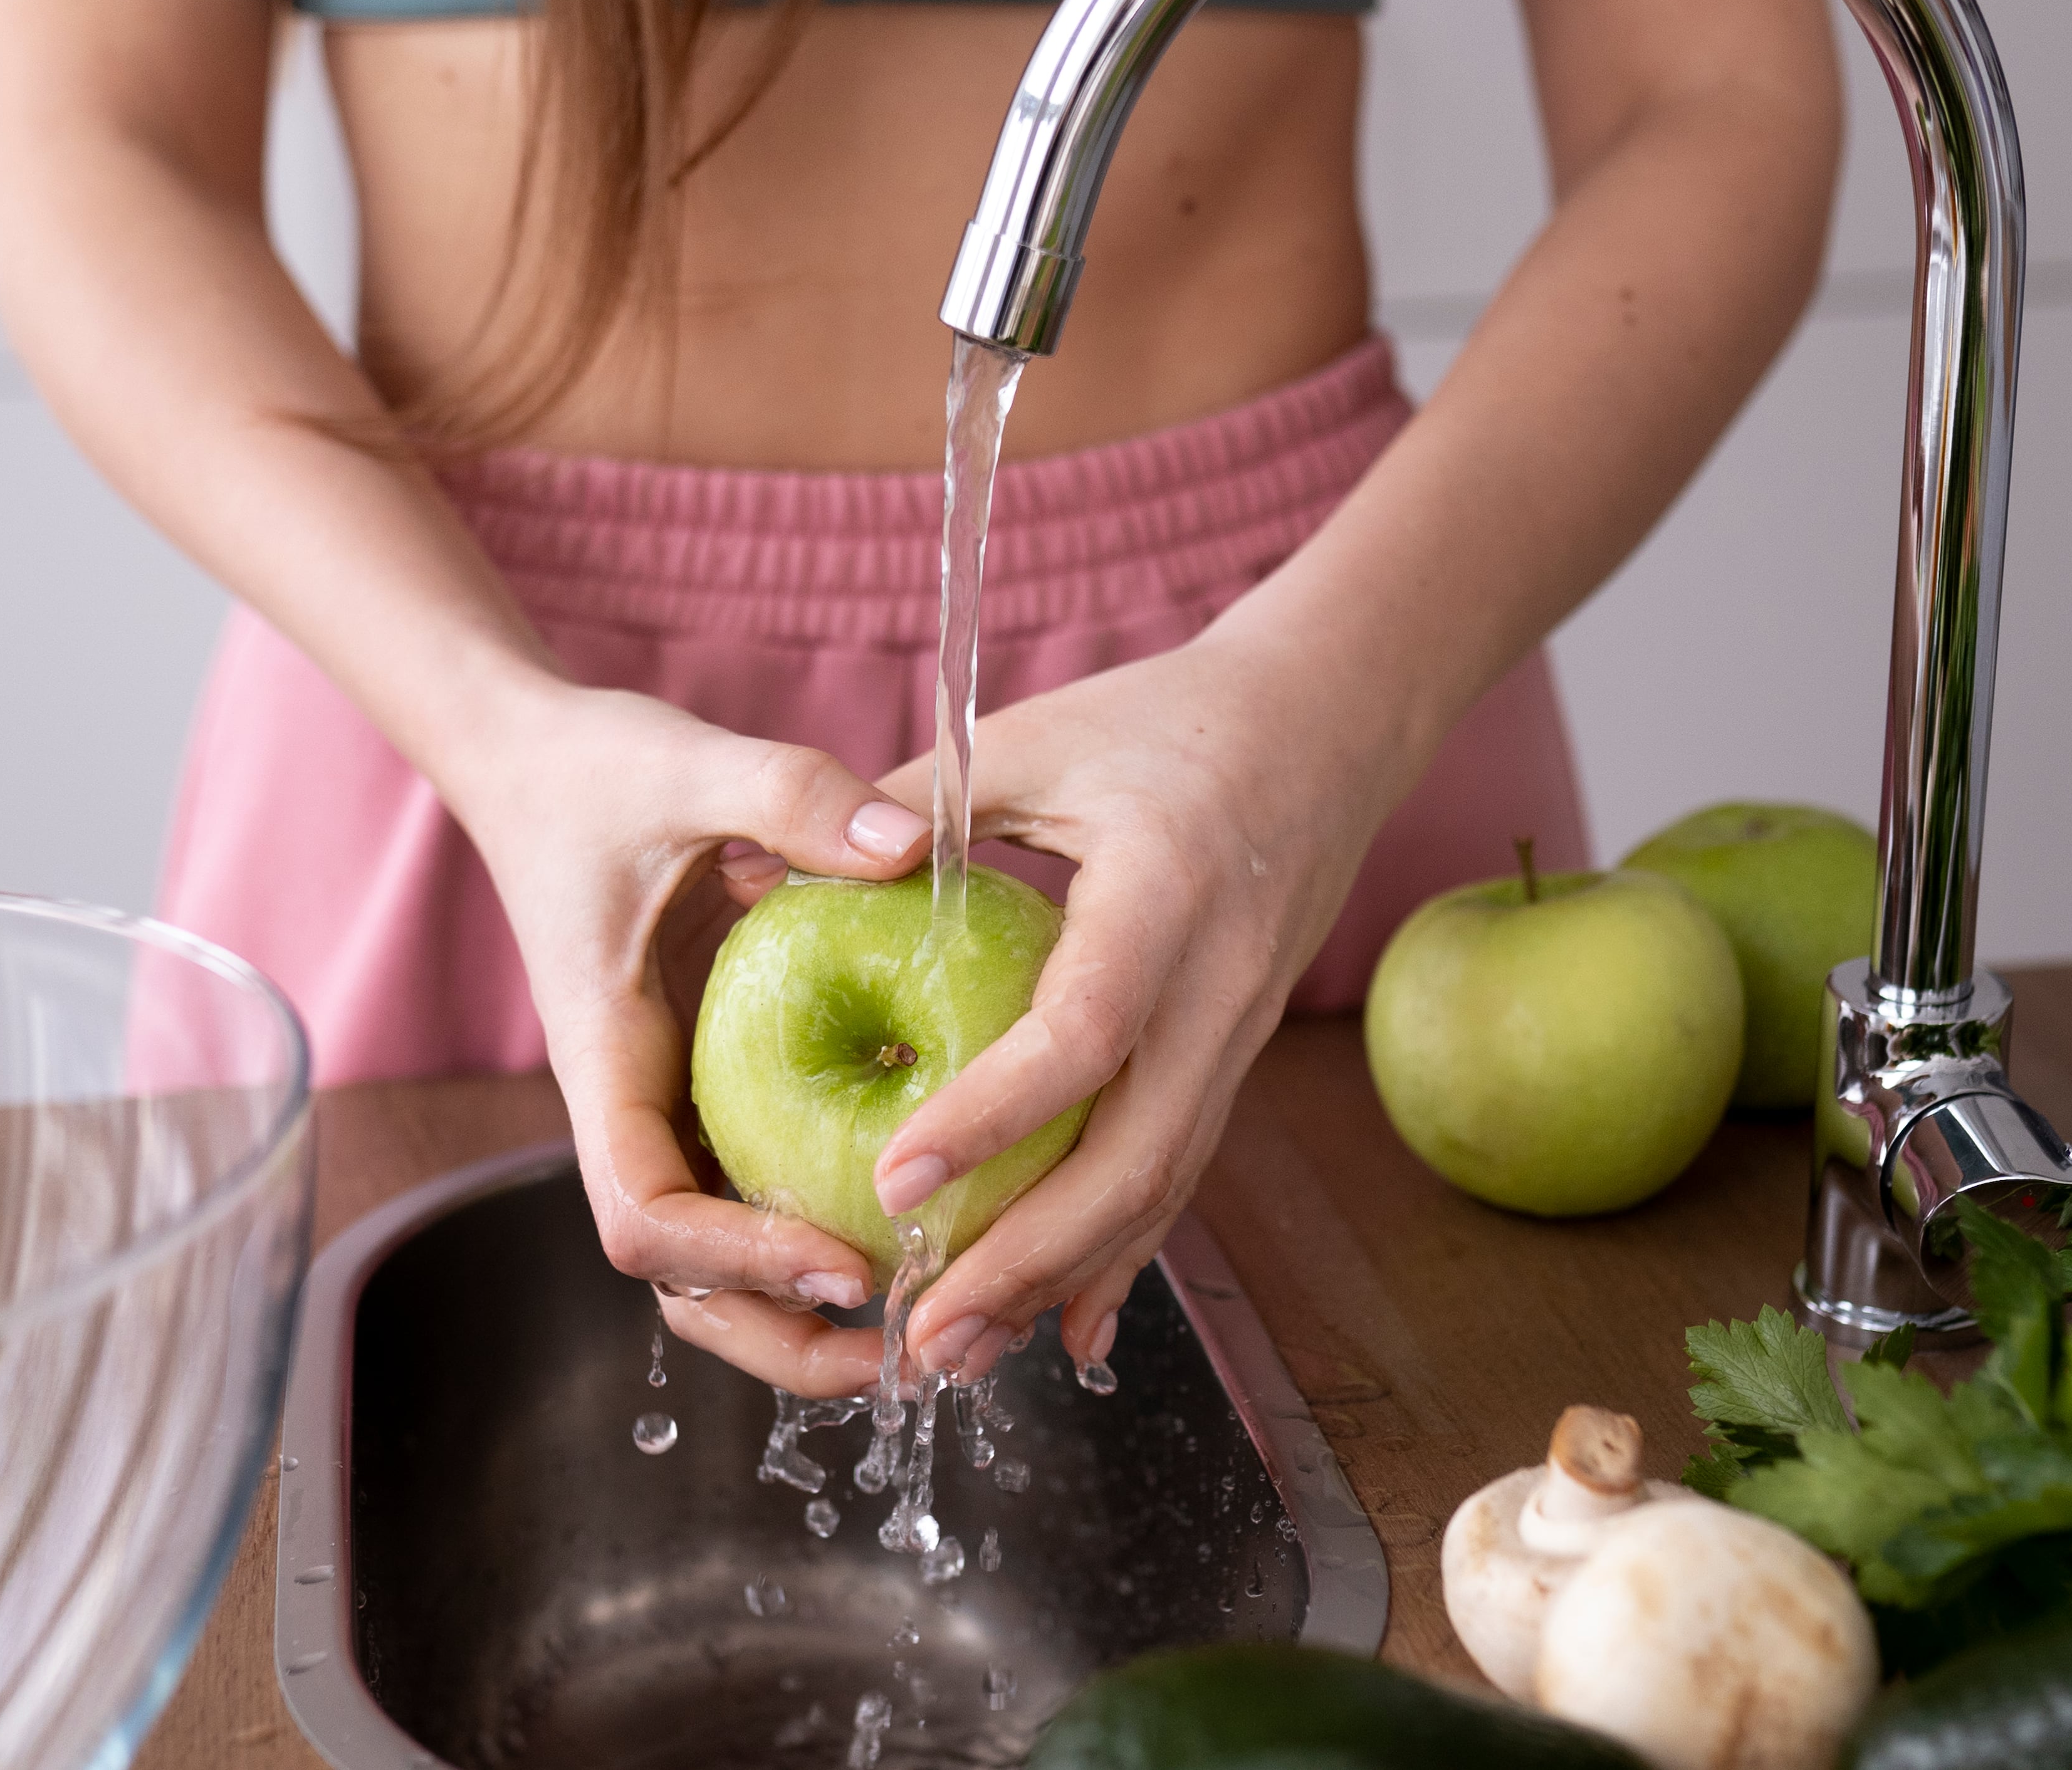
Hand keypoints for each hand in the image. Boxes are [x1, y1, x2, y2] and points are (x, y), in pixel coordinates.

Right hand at [447, 683, 931, 1396]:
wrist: (534, 760)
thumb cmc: (592, 770)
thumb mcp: (687, 763)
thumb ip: (789, 794)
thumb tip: (908, 844)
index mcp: (606, 1061)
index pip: (647, 1215)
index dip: (738, 1262)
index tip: (844, 1267)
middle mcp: (634, 1106)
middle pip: (685, 1283)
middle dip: (786, 1339)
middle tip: (912, 1347)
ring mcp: (672, 1106)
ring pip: (723, 1262)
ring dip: (811, 1315)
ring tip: (935, 1318)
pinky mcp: (712, 1085)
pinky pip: (764, 1189)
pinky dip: (831, 1231)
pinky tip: (931, 1223)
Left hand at [863, 628, 1430, 1385]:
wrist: (1323, 725)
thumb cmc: (1159, 719)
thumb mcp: (1031, 741)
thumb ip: (906, 808)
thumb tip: (748, 875)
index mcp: (1163, 893)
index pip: (1085, 1030)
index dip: (993, 1117)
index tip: (892, 1178)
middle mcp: (1218, 985)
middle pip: (1137, 1154)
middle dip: (1026, 1258)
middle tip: (919, 1332)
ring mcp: (1237, 1033)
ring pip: (1159, 1185)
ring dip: (1060, 1278)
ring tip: (957, 1352)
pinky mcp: (1233, 1057)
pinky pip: (1177, 1173)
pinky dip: (1117, 1255)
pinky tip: (1061, 1327)